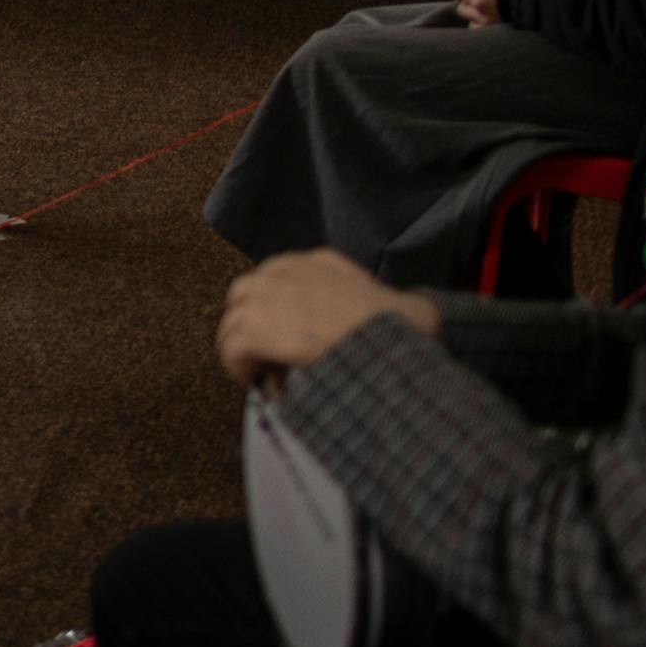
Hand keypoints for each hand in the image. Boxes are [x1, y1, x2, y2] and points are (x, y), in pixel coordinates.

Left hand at [217, 249, 437, 388]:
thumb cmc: (403, 330)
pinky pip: (230, 349)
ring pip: (233, 323)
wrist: (386, 342)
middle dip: (253, 324)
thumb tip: (414, 313)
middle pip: (247, 295)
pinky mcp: (251, 328)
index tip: (292, 337)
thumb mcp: (406, 304)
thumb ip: (395, 303)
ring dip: (245, 350)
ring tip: (266, 374)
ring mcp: (263, 298)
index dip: (280, 310)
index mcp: (319, 262)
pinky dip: (241, 369)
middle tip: (271, 356)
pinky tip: (260, 384)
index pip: (279, 277)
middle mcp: (285, 271)